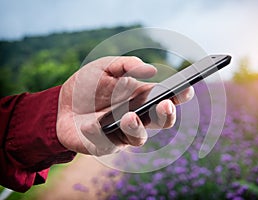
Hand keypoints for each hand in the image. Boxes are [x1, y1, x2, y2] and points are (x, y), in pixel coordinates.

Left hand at [56, 56, 193, 155]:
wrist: (62, 104)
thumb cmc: (88, 85)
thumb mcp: (105, 67)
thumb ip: (126, 64)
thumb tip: (151, 70)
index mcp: (142, 97)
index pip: (167, 98)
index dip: (180, 95)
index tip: (187, 88)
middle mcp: (137, 116)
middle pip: (161, 121)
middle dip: (167, 115)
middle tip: (165, 105)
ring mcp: (123, 133)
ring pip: (140, 138)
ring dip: (136, 128)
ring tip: (128, 116)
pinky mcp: (104, 146)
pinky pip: (107, 144)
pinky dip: (99, 134)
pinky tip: (90, 125)